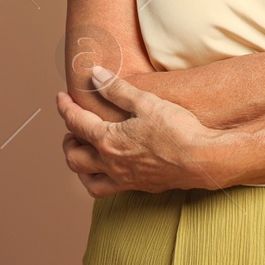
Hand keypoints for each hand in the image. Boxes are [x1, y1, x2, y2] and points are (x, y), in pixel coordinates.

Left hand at [56, 66, 230, 196]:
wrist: (202, 160)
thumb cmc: (177, 130)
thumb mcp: (146, 102)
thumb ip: (117, 90)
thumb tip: (95, 75)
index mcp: (108, 140)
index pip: (76, 122)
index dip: (65, 107)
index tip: (61, 97)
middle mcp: (110, 163)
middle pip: (73, 155)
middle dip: (68, 140)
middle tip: (72, 128)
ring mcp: (123, 178)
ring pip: (86, 178)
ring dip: (78, 165)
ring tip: (82, 152)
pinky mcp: (138, 186)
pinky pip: (107, 190)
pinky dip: (98, 180)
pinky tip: (108, 171)